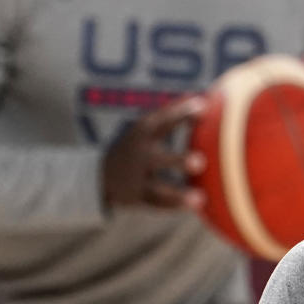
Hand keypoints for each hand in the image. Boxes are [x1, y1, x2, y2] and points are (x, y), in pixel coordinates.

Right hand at [102, 96, 207, 210]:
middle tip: (201, 162)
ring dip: (178, 195)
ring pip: (158, 190)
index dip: (181, 113)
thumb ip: (173, 113)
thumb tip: (203, 96)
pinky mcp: (137, 199)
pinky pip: (158, 205)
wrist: (100, 175)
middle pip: (158, 159)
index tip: (203, 106)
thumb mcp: (147, 127)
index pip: (162, 121)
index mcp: (143, 133)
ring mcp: (136, 180)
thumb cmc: (138, 145)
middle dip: (178, 161)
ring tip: (200, 199)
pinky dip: (176, 207)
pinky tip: (199, 207)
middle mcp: (139, 156)